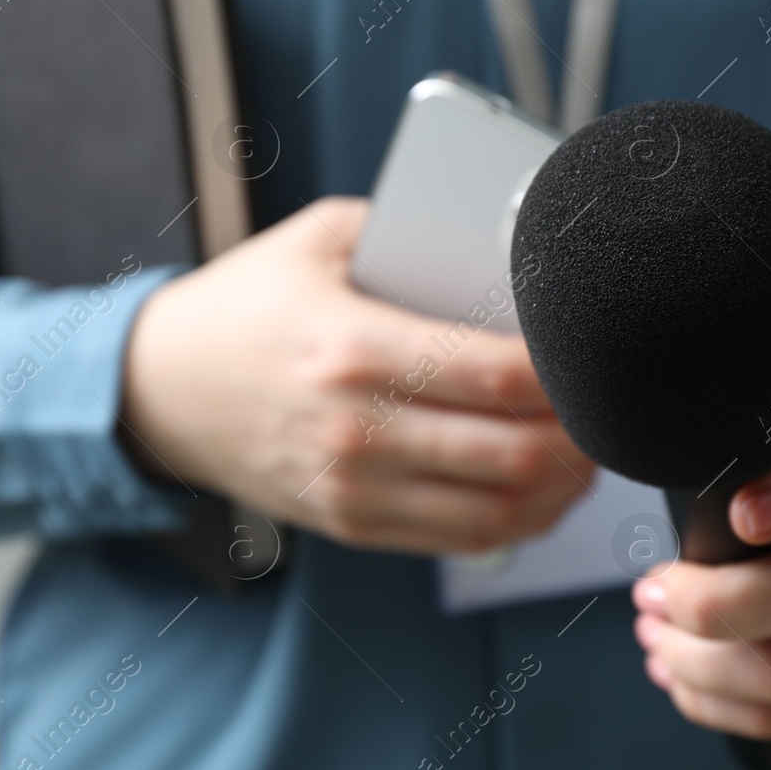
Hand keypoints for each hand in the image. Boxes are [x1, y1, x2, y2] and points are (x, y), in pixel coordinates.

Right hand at [120, 196, 594, 555]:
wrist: (160, 389)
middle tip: (610, 407)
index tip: (597, 355)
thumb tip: (507, 242)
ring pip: (501, 509)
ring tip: (588, 450)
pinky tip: (545, 488)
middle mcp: (356, 429)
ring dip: (565, 486)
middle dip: (584, 435)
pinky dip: (522, 521)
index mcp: (354, 348)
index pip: (497, 375)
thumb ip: (411, 230)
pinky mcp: (352, 523)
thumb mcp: (319, 239)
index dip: (569, 373)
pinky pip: (464, 539)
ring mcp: (353, 487)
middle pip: (515, 452)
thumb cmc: (245, 306)